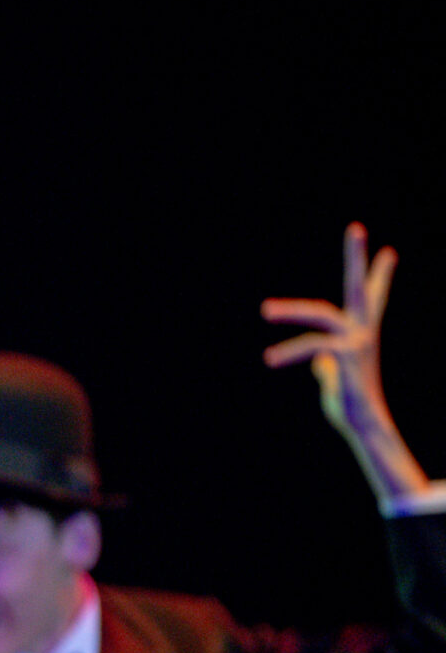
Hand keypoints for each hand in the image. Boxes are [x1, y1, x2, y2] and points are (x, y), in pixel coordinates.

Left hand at [263, 222, 430, 503]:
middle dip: (356, 257)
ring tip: (265, 310)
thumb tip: (320, 360)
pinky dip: (291, 351)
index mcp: (360, 333)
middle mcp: (363, 331)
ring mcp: (357, 342)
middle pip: (359, 287)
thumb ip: (328, 365)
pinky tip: (272, 358)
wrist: (362, 424)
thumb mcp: (335, 379)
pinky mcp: (345, 357)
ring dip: (290, 310)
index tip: (388, 251)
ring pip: (321, 314)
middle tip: (357, 227)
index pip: (372, 298)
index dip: (377, 275)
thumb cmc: (348, 404)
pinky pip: (314, 346)